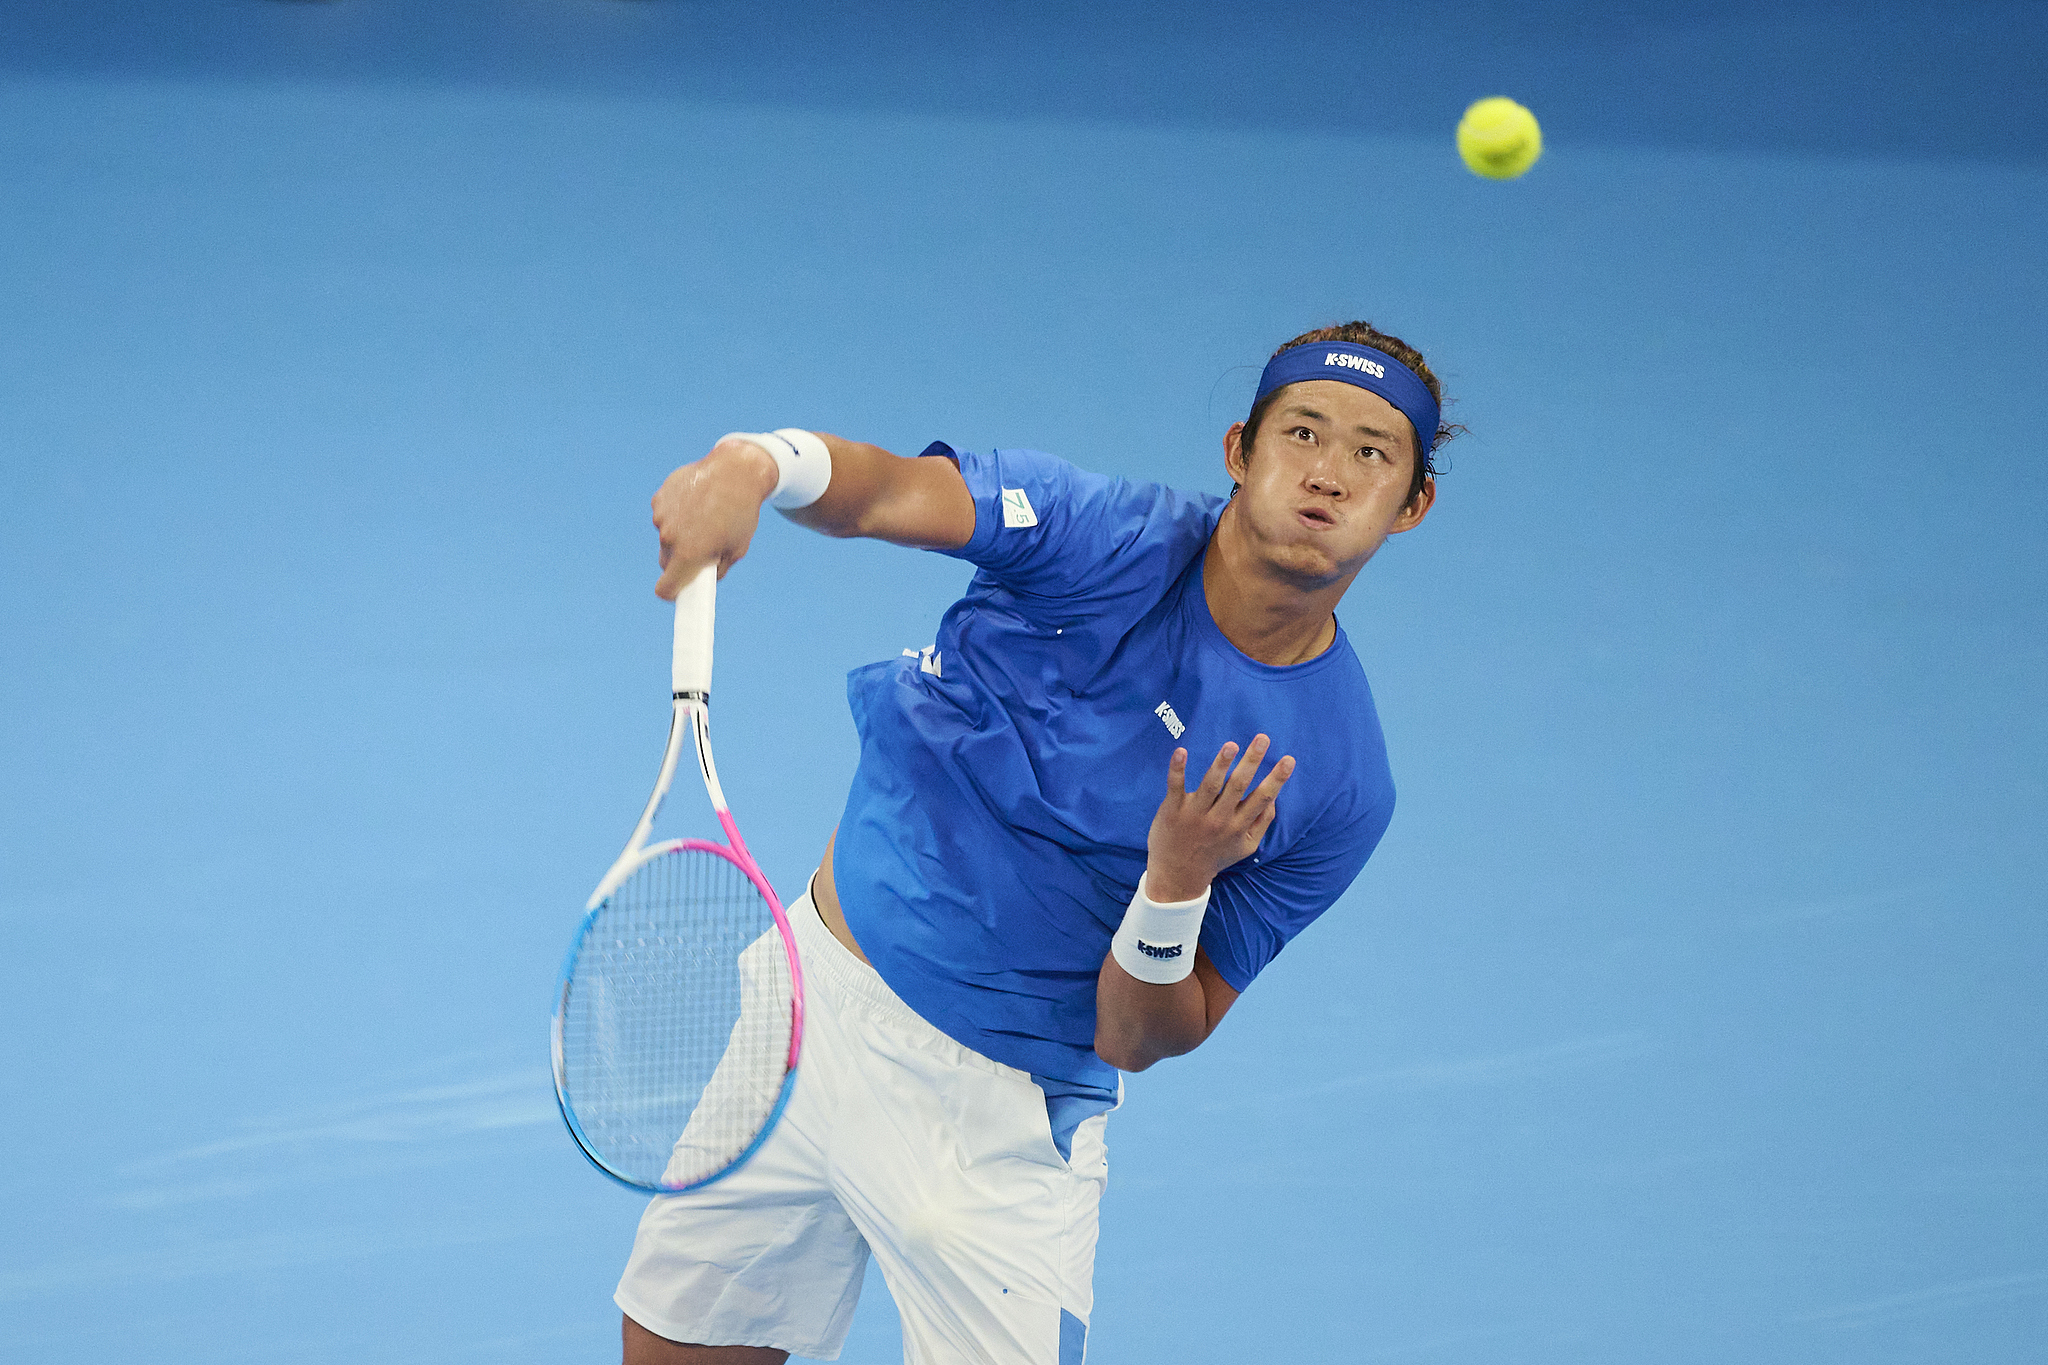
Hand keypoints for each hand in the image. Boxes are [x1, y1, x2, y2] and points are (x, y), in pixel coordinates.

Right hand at [651, 437, 779, 598]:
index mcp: (689, 554)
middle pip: (666, 560)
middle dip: (680, 559)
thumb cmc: (741, 514)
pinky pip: (664, 514)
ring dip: (679, 532)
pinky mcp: (660, 498)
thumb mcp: (737, 549)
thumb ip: (717, 569)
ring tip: (704, 517)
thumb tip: (703, 580)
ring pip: (666, 535)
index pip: (665, 589)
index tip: (679, 589)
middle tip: (702, 546)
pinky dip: (676, 512)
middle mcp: (670, 537)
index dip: (672, 591)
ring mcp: (662, 516)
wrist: (736, 471)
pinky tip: (695, 502)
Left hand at [1144, 735, 1295, 901]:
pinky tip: (1181, 751)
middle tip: (1262, 738)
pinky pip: (1175, 786)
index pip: (1262, 798)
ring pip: (1210, 784)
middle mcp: (1219, 819)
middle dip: (1252, 761)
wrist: (1178, 875)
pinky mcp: (1172, 809)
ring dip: (1221, 763)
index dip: (1277, 779)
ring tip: (1232, 745)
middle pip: (1238, 785)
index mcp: (1238, 826)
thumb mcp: (1246, 846)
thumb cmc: (1215, 856)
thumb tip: (1275, 796)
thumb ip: (1262, 822)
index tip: (1289, 760)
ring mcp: (1195, 814)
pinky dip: (1177, 769)